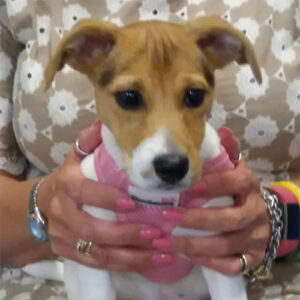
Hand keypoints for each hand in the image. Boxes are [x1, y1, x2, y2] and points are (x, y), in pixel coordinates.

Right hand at [40, 121, 170, 271]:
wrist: (42, 206)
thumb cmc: (68, 178)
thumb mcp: (75, 157)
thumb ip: (89, 141)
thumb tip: (104, 121)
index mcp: (65, 185)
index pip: (84, 191)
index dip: (106, 197)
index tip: (132, 201)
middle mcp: (62, 213)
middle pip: (90, 228)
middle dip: (124, 232)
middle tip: (155, 232)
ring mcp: (64, 237)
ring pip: (97, 252)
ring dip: (130, 254)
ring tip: (159, 250)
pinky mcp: (69, 253)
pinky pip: (98, 264)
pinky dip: (125, 264)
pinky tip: (150, 261)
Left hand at [152, 128, 270, 274]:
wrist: (261, 213)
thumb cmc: (238, 188)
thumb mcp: (234, 167)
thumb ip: (227, 151)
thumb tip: (222, 130)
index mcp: (248, 184)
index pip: (233, 182)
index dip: (211, 185)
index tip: (185, 187)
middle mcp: (254, 211)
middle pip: (229, 219)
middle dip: (196, 219)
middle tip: (166, 216)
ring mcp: (255, 236)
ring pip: (226, 244)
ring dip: (193, 245)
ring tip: (162, 241)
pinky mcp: (252, 256)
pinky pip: (231, 264)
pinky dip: (207, 262)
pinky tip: (183, 257)